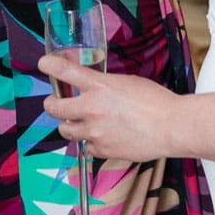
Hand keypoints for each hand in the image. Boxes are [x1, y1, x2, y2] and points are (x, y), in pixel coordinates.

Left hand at [40, 53, 179, 161]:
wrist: (170, 126)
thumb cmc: (155, 101)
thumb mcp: (126, 82)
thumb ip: (104, 85)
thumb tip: (93, 88)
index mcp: (99, 86)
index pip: (64, 71)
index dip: (49, 65)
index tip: (44, 64)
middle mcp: (91, 108)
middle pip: (53, 108)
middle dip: (52, 104)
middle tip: (55, 103)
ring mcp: (94, 132)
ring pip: (65, 130)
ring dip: (69, 125)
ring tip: (79, 122)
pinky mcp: (102, 150)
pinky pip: (86, 147)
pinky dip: (91, 142)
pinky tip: (103, 137)